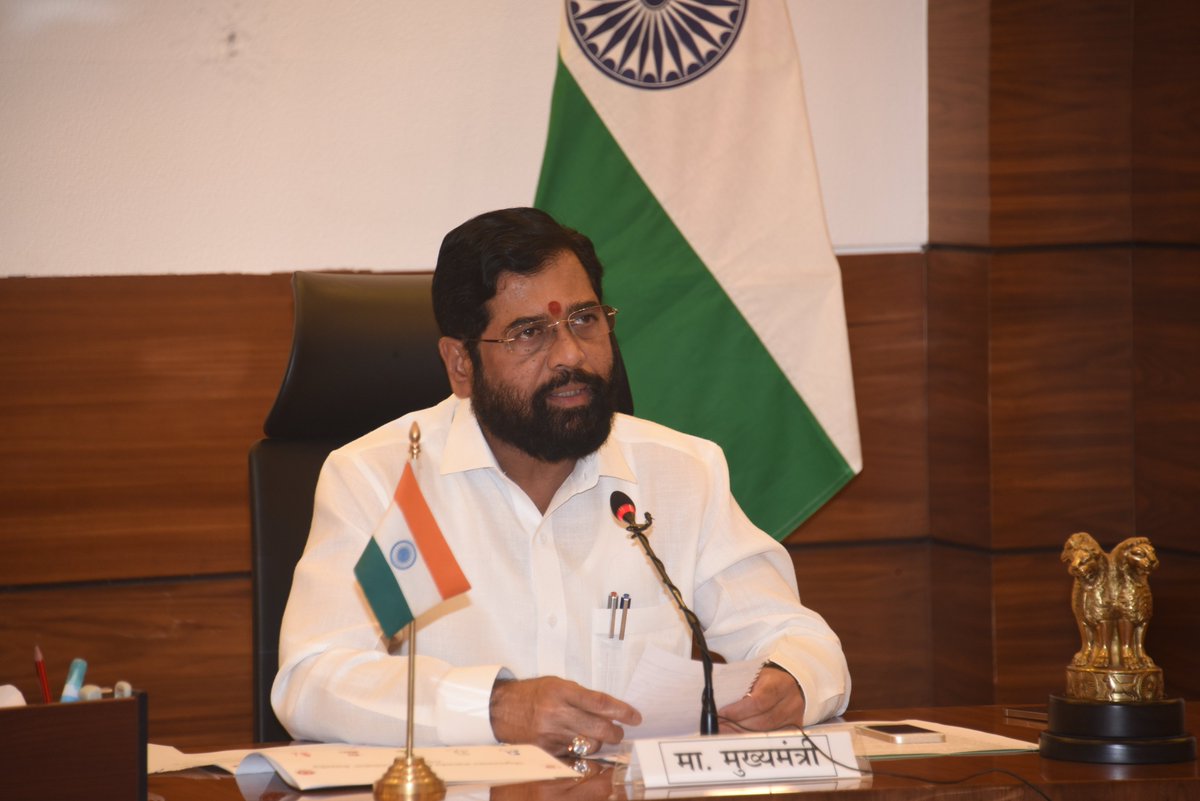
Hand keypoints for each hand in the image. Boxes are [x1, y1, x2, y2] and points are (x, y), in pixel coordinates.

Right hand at [490, 676, 641, 754]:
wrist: (500, 708)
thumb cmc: (532, 694)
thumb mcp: (558, 685)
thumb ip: (582, 697)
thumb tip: (610, 710)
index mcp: (561, 692)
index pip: (600, 703)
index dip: (622, 711)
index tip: (634, 717)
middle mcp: (556, 713)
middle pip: (599, 728)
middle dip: (615, 733)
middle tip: (618, 732)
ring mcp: (550, 735)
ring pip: (589, 745)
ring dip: (599, 743)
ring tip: (596, 737)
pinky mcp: (546, 751)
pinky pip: (574, 756)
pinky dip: (582, 753)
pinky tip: (581, 746)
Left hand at [717, 665, 804, 732]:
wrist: (791, 684)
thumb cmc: (769, 680)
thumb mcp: (756, 676)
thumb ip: (742, 688)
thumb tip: (719, 702)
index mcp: (780, 684)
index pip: (758, 701)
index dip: (738, 710)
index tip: (722, 713)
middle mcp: (791, 702)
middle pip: (762, 721)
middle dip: (737, 725)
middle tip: (719, 727)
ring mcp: (794, 718)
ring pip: (766, 733)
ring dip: (743, 735)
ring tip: (726, 733)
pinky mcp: (794, 729)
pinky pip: (771, 738)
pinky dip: (754, 739)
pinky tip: (740, 738)